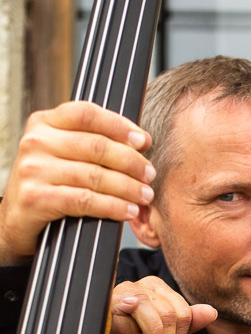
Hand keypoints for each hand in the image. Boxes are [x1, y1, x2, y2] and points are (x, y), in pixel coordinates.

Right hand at [0, 101, 154, 264]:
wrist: (17, 219)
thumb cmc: (48, 185)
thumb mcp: (61, 154)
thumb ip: (89, 142)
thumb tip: (138, 141)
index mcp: (44, 123)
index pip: (86, 114)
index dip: (119, 126)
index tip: (143, 141)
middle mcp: (37, 142)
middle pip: (96, 146)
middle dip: (130, 161)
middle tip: (149, 173)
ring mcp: (34, 170)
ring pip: (94, 175)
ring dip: (127, 187)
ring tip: (144, 195)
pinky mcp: (37, 198)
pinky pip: (85, 200)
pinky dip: (112, 206)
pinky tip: (127, 211)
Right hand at [110, 276, 216, 333]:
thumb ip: (186, 323)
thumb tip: (212, 312)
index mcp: (160, 291)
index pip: (184, 313)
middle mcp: (147, 285)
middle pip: (177, 314)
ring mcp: (131, 288)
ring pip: (164, 313)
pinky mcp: (116, 295)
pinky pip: (141, 306)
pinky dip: (150, 330)